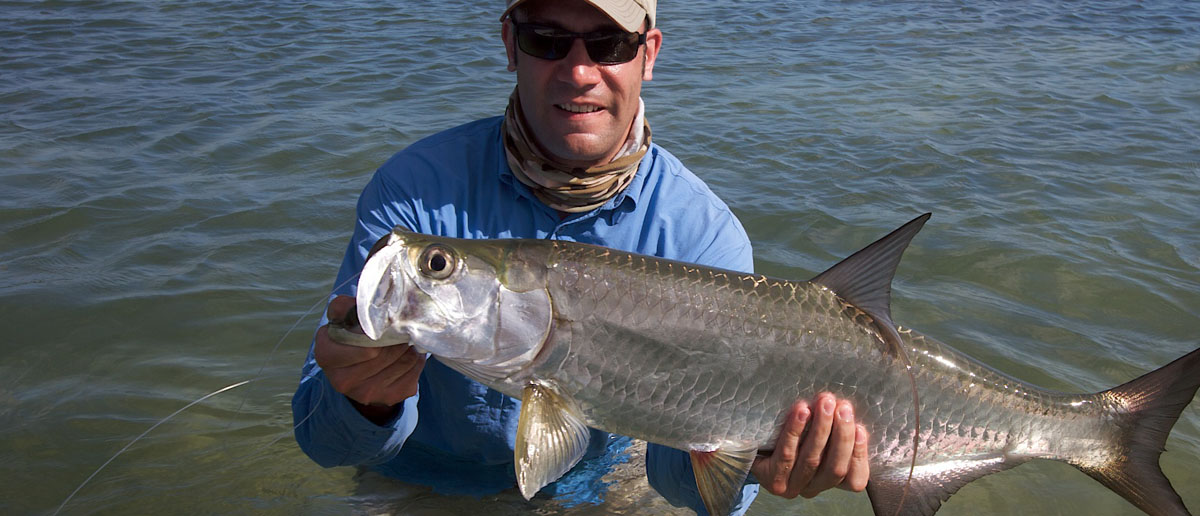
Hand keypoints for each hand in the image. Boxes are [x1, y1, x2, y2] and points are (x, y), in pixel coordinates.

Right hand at [313, 295, 425, 422]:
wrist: (355, 372)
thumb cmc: (348, 339)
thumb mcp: (340, 319)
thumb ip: (346, 307)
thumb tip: (365, 303)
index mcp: (327, 357)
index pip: (364, 344)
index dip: (378, 331)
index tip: (383, 323)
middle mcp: (344, 380)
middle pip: (387, 352)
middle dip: (397, 336)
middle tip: (400, 327)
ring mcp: (368, 393)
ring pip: (404, 360)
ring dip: (408, 346)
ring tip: (403, 339)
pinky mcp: (390, 397)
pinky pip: (414, 371)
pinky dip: (416, 359)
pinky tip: (407, 353)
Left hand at [750, 392, 869, 498]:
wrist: (752, 444)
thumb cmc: (791, 436)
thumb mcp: (816, 436)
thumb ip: (833, 431)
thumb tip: (848, 408)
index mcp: (829, 480)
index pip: (855, 479)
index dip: (859, 455)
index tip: (860, 428)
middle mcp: (813, 488)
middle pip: (835, 468)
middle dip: (842, 435)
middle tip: (843, 407)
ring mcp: (791, 486)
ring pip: (812, 459)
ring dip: (821, 428)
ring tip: (825, 404)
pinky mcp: (771, 478)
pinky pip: (786, 453)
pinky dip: (795, 430)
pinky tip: (801, 411)